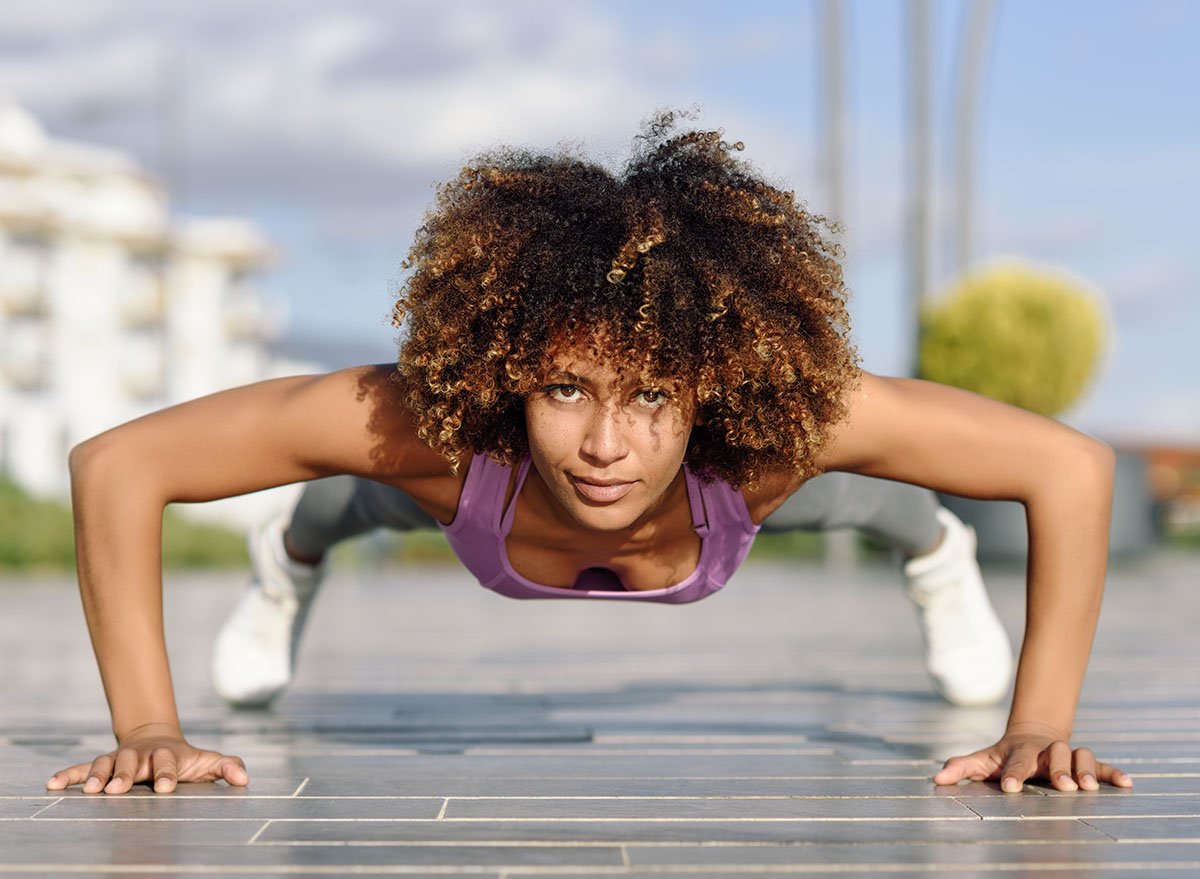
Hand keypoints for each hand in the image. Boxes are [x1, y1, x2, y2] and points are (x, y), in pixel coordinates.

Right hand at [45, 723, 247, 793]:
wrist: (158, 739)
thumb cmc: (186, 759)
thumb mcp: (207, 762)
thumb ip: (226, 768)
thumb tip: (245, 779)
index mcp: (167, 755)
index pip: (169, 763)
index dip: (168, 774)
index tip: (166, 788)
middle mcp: (141, 755)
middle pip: (133, 763)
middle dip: (126, 775)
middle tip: (118, 790)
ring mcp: (120, 758)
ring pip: (106, 764)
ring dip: (96, 776)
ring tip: (89, 791)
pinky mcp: (103, 765)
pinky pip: (82, 768)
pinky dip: (68, 775)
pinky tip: (52, 784)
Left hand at [933, 721, 1132, 792]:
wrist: (1032, 732)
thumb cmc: (1004, 754)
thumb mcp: (982, 759)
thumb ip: (961, 768)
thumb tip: (937, 779)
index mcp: (1019, 751)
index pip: (1014, 761)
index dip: (1012, 774)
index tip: (1009, 788)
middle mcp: (1045, 751)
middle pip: (1054, 753)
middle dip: (1058, 769)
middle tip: (1063, 786)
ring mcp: (1066, 754)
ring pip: (1079, 755)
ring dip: (1086, 770)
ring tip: (1090, 788)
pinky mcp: (1085, 763)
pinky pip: (1102, 765)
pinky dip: (1114, 773)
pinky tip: (1128, 784)